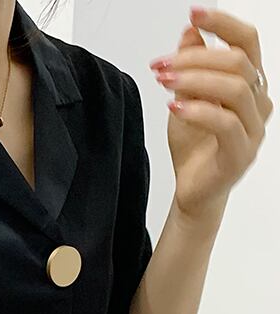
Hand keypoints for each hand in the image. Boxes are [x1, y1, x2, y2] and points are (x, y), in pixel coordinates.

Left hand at [150, 6, 272, 220]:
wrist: (193, 190)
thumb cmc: (194, 147)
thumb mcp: (185, 99)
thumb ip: (191, 67)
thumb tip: (189, 33)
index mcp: (250, 84)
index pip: (246, 42)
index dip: (222, 24)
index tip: (194, 14)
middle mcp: (258, 102)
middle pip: (238, 62)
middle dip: (195, 58)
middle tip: (161, 65)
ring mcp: (254, 128)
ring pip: (234, 88)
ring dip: (194, 80)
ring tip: (164, 82)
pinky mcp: (242, 152)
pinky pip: (225, 122)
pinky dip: (198, 110)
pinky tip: (174, 106)